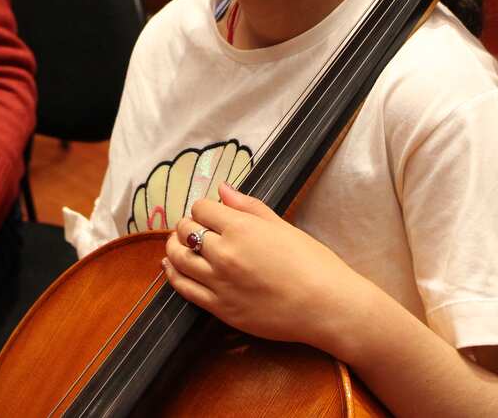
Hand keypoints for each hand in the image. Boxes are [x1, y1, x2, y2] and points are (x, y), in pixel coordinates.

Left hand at [162, 182, 363, 352]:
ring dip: (175, 247)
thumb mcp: (282, 226)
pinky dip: (173, 274)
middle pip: (186, 230)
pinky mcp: (219, 308)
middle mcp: (224, 254)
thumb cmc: (312, 263)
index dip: (205, 208)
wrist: (325, 306)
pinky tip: (171, 267)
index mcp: (241, 228)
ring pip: (178, 257)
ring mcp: (219, 283)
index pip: (202, 208)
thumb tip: (222, 188)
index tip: (211, 213)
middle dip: (189, 225)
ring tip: (179, 244)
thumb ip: (248, 206)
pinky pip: (183, 288)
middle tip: (197, 227)